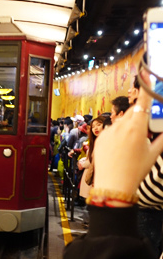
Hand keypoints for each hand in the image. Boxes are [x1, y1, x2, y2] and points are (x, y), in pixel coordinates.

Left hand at [93, 69, 162, 196]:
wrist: (113, 185)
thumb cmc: (136, 170)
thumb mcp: (153, 153)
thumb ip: (162, 138)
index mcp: (137, 127)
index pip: (143, 102)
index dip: (146, 88)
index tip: (147, 74)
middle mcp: (121, 125)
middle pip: (133, 112)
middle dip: (139, 116)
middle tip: (144, 130)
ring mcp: (109, 131)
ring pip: (122, 122)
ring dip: (128, 127)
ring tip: (131, 146)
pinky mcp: (101, 138)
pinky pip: (112, 131)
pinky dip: (118, 135)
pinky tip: (120, 150)